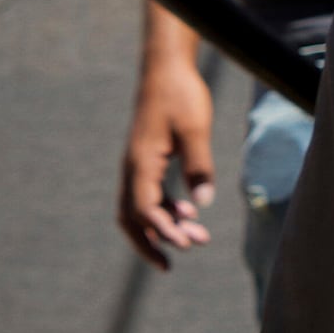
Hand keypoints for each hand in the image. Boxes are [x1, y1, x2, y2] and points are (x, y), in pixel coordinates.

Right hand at [121, 53, 217, 266]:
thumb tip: (202, 205)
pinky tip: (190, 213)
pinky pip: (150, 194)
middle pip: (131, 218)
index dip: (164, 230)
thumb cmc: (180, 95)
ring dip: (164, 227)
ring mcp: (138, 165)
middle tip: (171, 264)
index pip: (143, 209)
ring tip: (197, 238)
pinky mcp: (148, 160)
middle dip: (150, 243)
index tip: (187, 243)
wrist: (166, 68)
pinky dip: (166, 210)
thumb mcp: (195, 129)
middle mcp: (133, 168)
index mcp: (140, 163)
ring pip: (140, 208)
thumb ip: (199, 167)